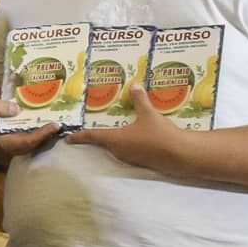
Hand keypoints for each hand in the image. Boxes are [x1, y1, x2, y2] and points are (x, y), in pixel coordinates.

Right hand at [0, 95, 59, 159]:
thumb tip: (16, 109)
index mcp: (5, 141)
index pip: (27, 142)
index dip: (42, 135)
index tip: (54, 126)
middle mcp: (16, 147)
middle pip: (38, 144)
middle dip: (50, 135)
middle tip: (63, 123)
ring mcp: (22, 145)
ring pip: (40, 143)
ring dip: (51, 134)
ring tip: (61, 122)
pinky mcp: (26, 141)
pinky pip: (39, 140)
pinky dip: (47, 132)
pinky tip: (54, 123)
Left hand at [65, 86, 182, 171]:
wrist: (179, 155)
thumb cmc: (160, 134)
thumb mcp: (149, 114)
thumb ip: (140, 100)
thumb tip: (134, 86)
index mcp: (115, 139)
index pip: (92, 136)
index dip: (79, 136)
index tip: (68, 138)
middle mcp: (117, 150)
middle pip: (102, 142)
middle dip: (96, 135)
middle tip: (91, 126)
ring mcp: (128, 157)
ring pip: (114, 146)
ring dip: (112, 139)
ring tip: (111, 128)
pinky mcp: (139, 160)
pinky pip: (126, 150)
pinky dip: (124, 142)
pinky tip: (131, 135)